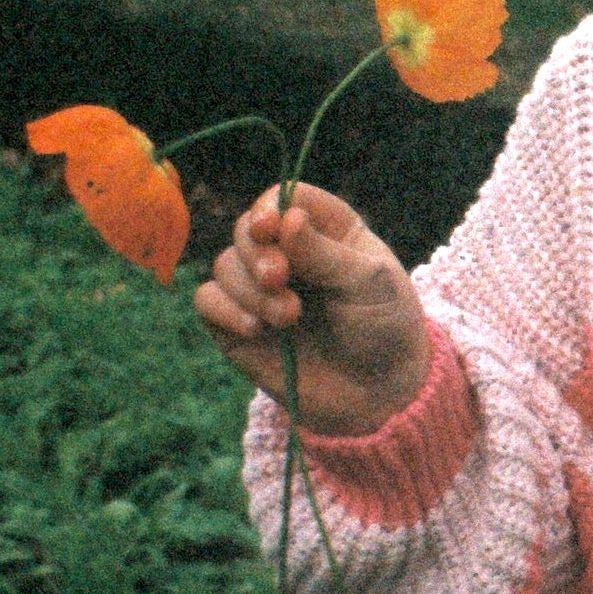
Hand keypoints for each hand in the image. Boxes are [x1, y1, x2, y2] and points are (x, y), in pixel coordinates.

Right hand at [195, 181, 431, 434]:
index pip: (284, 197)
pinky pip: (208, 301)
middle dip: (257, 252)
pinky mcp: (238, 325)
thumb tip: (286, 218)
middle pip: (246, 229)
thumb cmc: (384, 329)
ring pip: (224, 265)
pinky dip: (225, 310)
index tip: (271, 228)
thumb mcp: (369, 284)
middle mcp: (288, 253)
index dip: (270, 207)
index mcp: (326, 229)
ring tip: (288, 317)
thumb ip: (324, 252)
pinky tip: (257, 330)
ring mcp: (260, 289)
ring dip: (249, 290)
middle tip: (279, 278)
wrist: (378, 395)